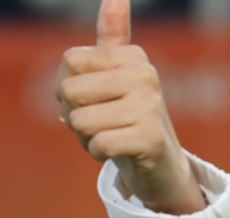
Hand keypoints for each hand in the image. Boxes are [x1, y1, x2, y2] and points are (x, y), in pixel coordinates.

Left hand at [55, 0, 204, 213]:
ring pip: (81, 121)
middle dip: (74, 118)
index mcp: (132, 56)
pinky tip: (117, 154)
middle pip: (70, 91)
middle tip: (100, 126)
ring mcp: (150, 105)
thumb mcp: (118, 77)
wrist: (161, 168)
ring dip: (86, 139)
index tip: (92, 103)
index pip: (69, 62)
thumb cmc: (129, 122)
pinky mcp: (150, 137)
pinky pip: (99, 143)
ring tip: (111, 139)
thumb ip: (112, 38)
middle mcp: (144, 75)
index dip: (67, 90)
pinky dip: (99, 154)